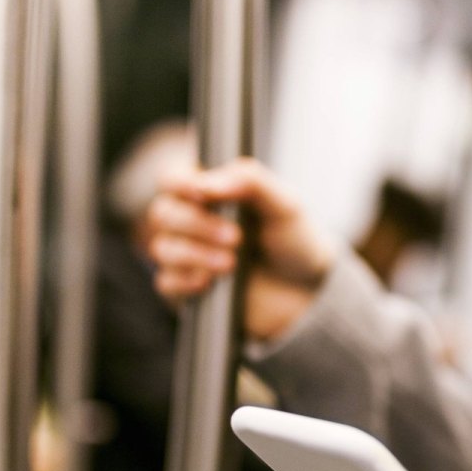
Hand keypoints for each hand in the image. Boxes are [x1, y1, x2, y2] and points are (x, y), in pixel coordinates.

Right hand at [144, 157, 333, 339]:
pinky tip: (209, 282)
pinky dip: (186, 282)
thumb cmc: (296, 241)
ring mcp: (188, 257)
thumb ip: (250, 182)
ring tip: (231, 263)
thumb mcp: (285, 204)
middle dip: (197, 224)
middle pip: (163, 213)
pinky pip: (167, 284)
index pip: (172, 180)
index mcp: (211, 193)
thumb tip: (206, 183)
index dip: (179, 184)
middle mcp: (193, 222)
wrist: (308, 291)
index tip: (202, 194)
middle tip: (236, 237)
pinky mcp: (188, 290)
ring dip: (195, 254)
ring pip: (163, 249)